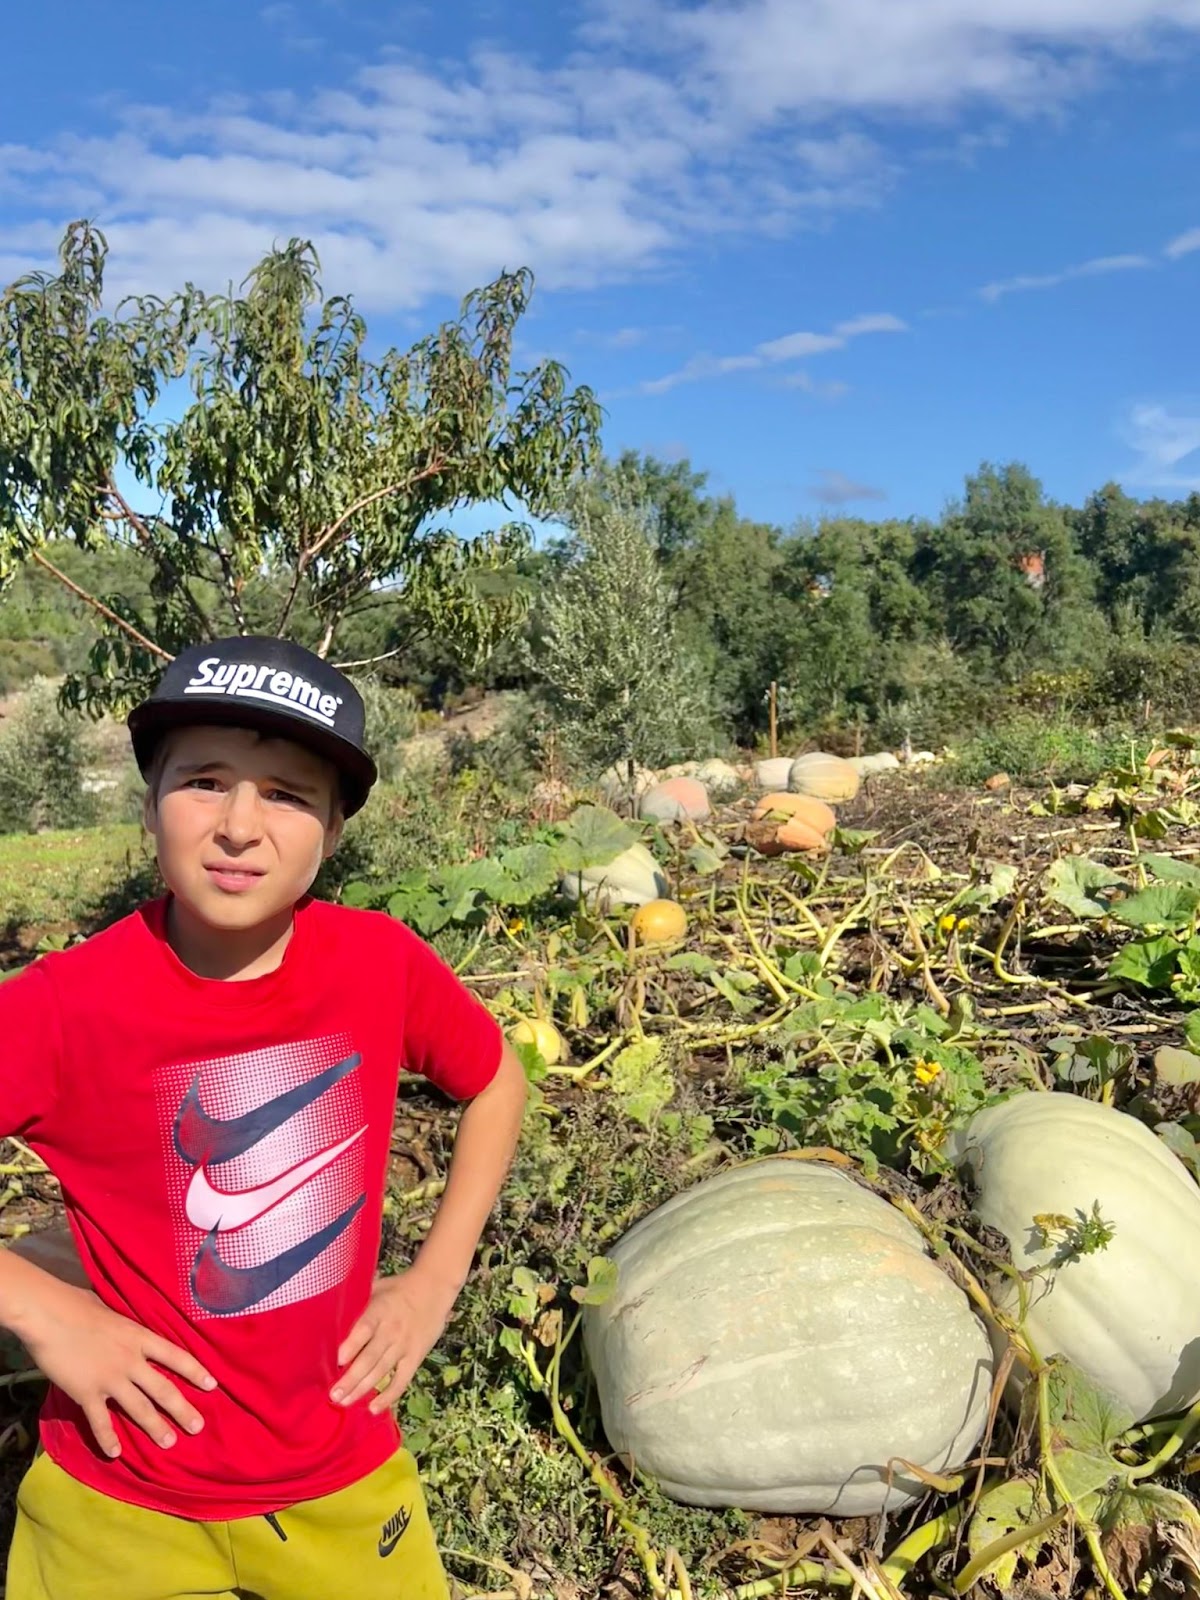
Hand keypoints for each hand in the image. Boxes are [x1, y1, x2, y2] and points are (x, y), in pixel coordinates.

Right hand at [17, 1277, 216, 1459]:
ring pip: (139, 1409)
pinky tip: (116, 1454)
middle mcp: (131, 1360)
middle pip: (163, 1389)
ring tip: (170, 1442)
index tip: (212, 1385)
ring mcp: (110, 1378)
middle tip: (198, 1427)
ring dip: (155, 1427)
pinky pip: (100, 1421)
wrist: (49, 1315)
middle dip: (183, 1410)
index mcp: (140, 1336)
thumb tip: (126, 1327)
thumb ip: (124, 1326)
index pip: (176, 1356)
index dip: (195, 1371)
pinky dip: (108, 1439)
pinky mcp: (86, 1393)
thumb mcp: (112, 1311)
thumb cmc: (77, 1304)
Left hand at [332, 1269, 456, 1414]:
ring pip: (381, 1372)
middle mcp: (391, 1330)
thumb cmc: (398, 1288)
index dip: (351, 1346)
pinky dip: (389, 1396)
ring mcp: (404, 1346)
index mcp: (380, 1310)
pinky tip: (374, 1408)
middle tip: (333, 1395)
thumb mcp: (377, 1287)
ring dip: (362, 1389)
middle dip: (351, 1378)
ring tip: (344, 1402)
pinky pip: (401, 1380)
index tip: (337, 1361)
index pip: (364, 1329)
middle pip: (370, 1358)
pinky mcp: (415, 1357)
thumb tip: (328, 1309)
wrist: (434, 1289)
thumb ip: (357, 1301)